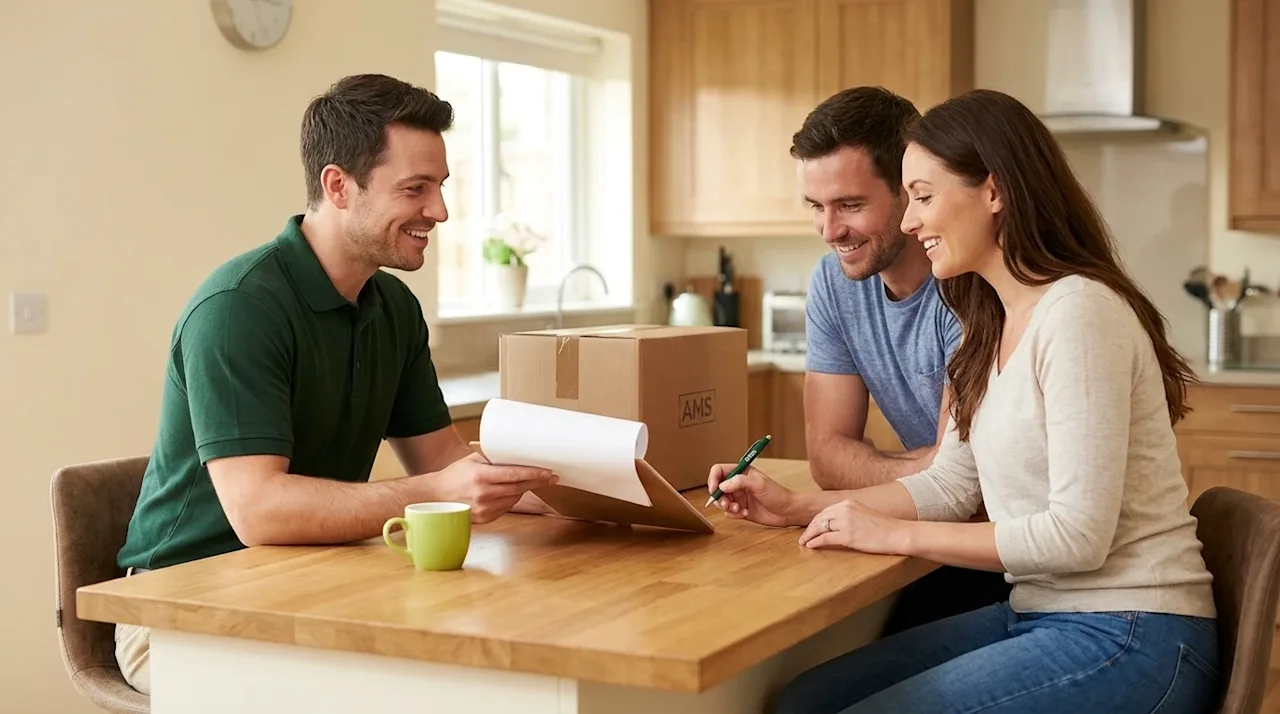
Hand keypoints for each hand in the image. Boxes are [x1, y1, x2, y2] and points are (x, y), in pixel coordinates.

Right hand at [433, 452, 557, 523]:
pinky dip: (512, 499)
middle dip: (537, 482)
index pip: (514, 475)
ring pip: (515, 498)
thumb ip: (494, 459)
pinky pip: (506, 507)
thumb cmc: (455, 475)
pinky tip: (512, 491)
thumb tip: (517, 454)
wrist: (436, 497)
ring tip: (532, 481)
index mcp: (481, 477)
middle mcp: (484, 494)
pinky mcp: (485, 518)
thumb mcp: (472, 461)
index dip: (534, 474)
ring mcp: (485, 509)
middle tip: (552, 477)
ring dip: (525, 490)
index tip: (548, 472)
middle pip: (518, 488)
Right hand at [706, 463, 797, 527]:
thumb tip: (722, 486)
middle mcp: (738, 484)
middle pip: (717, 488)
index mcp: (742, 472)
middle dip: (719, 497)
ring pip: (722, 501)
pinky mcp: (741, 509)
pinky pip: (729, 512)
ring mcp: (739, 497)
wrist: (788, 511)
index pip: (719, 471)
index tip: (714, 489)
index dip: (713, 479)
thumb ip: (739, 482)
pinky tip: (745, 513)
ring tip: (738, 509)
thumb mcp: (759, 484)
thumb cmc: (777, 494)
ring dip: (726, 506)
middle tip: (727, 504)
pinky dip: (733, 514)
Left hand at [799, 499, 910, 552]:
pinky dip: (815, 542)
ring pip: (820, 527)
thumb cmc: (885, 527)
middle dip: (810, 528)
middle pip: (819, 518)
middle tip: (803, 538)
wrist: (899, 533)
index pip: (825, 511)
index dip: (816, 521)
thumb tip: (838, 524)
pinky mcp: (848, 536)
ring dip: (809, 536)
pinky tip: (811, 546)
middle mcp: (845, 509)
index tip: (810, 529)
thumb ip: (850, 516)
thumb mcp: (864, 514)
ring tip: (804, 543)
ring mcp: (846, 522)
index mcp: (849, 503)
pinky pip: (825, 538)